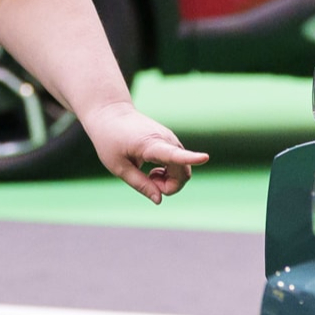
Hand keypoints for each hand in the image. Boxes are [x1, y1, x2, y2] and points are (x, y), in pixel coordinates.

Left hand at [83, 101, 208, 203]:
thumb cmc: (110, 141)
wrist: (111, 114)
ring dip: (168, 180)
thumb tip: (159, 200)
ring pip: (183, 170)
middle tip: (148, 181)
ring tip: (149, 174)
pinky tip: (153, 168)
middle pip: (183, 173)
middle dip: (170, 187)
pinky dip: (169, 173)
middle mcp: (167, 140)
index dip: (190, 158)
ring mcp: (171, 140)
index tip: (205, 158)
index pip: (174, 154)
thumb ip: (140, 184)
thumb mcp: (119, 167)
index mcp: (150, 145)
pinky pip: (179, 165)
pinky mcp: (172, 142)